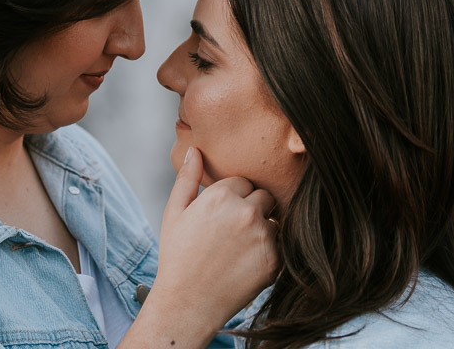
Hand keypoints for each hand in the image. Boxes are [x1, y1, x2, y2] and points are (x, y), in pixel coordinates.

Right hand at [150, 147, 278, 338]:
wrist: (187, 304)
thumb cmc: (177, 256)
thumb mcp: (174, 212)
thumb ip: (187, 178)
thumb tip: (195, 149)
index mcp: (222, 195)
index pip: (244, 182)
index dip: (232, 198)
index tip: (220, 217)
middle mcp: (246, 211)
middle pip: (264, 197)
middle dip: (252, 209)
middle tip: (231, 233)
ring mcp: (263, 236)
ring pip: (273, 220)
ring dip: (261, 230)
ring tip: (237, 250)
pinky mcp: (275, 260)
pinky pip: (279, 245)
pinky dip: (267, 252)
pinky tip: (245, 265)